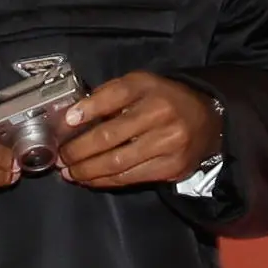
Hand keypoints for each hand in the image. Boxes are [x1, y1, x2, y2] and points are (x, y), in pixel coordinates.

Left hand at [55, 74, 222, 189]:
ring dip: (87, 171)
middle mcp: (160, 115)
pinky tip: (91, 180)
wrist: (207, 120)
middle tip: (60, 157)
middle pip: (109, 136)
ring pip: (117, 163)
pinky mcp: (172, 168)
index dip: (88, 110)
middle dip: (78, 150)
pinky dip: (105, 181)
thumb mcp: (139, 85)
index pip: (114, 96)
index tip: (67, 123)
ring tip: (70, 172)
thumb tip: (73, 117)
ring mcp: (168, 144)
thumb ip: (108, 95)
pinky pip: (130, 178)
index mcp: (149, 88)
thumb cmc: (163, 100)